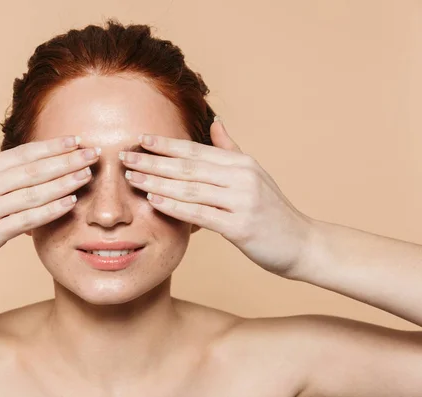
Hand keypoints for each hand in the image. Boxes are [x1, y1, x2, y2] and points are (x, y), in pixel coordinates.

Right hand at [0, 114, 99, 285]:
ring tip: (88, 174)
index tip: (76, 139)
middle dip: (66, 159)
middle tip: (94, 152)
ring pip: (33, 192)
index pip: (22, 153)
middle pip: (33, 169)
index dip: (51, 146)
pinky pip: (26, 219)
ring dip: (64, 182)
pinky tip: (69, 202)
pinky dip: (49, 210)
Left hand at [119, 118, 313, 276]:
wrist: (303, 244)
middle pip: (188, 166)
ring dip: (157, 182)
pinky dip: (174, 206)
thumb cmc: (273, 211)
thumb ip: (231, 150)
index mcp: (241, 163)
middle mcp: (242, 177)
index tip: (139, 139)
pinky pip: (200, 213)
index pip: (196, 150)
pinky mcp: (241, 226)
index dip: (166, 144)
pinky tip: (153, 200)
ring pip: (190, 188)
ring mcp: (242, 200)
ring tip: (131, 177)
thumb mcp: (255, 175)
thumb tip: (216, 122)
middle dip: (153, 161)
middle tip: (123, 157)